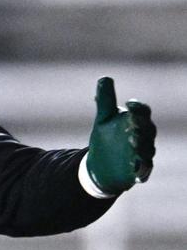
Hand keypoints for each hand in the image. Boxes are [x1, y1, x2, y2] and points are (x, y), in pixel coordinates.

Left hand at [85, 77, 155, 195]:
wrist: (101, 165)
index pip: (142, 112)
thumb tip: (104, 78)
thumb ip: (105, 101)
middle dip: (141, 126)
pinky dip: (141, 170)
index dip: (138, 108)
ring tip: (132, 141)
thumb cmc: (107, 138)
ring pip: (147, 149)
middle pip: (148, 129)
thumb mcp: (103, 119)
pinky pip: (143, 170)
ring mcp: (143, 154)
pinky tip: (135, 171)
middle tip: (132, 123)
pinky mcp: (138, 171)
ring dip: (141, 146)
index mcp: (136, 121)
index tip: (129, 103)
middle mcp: (144, 137)